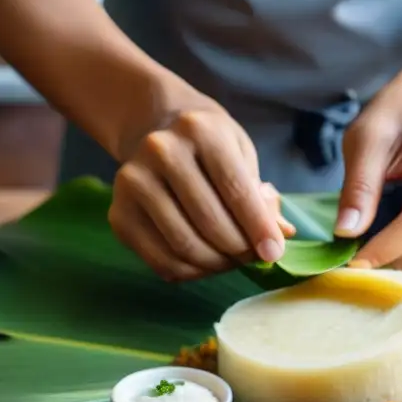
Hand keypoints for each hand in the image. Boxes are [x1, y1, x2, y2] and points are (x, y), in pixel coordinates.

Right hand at [110, 90, 294, 281]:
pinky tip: (204, 264)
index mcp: (200, 131)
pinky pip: (161, 261)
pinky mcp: (118, 213)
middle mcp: (161, 151)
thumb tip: (282, 233)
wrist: (155, 128)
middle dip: (239, 250)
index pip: (236, 191)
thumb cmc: (208, 146)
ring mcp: (134, 182)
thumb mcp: (241, 155)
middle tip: (251, 257)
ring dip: (216, 264)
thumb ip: (260, 196)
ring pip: (185, 246)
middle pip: (210, 223)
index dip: (259, 229)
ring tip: (230, 259)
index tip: (274, 253)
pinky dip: (190, 272)